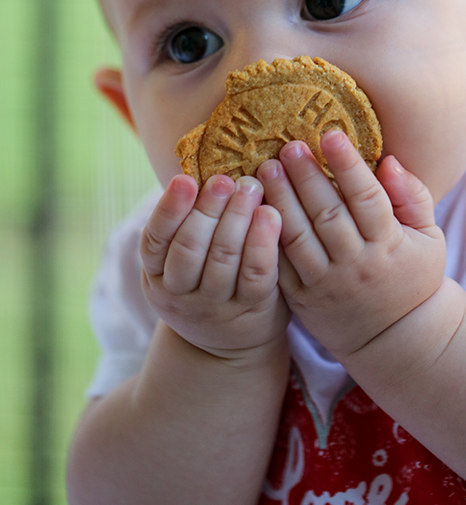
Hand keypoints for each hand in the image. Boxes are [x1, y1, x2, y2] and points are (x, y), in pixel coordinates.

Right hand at [140, 174, 289, 357]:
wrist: (230, 342)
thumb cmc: (207, 279)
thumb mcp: (184, 259)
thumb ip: (190, 220)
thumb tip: (206, 162)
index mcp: (156, 274)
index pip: (155, 239)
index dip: (170, 208)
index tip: (185, 179)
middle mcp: (179, 294)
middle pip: (190, 247)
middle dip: (208, 209)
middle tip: (226, 179)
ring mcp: (215, 307)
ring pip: (224, 258)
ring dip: (237, 218)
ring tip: (251, 187)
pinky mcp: (251, 311)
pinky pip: (257, 274)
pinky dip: (263, 243)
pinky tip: (272, 214)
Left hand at [256, 130, 445, 359]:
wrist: (396, 339)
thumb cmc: (414, 276)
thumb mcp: (429, 238)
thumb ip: (413, 197)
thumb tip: (389, 160)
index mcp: (389, 244)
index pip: (366, 198)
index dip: (348, 165)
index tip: (331, 134)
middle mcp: (356, 264)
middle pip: (327, 214)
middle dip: (306, 176)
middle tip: (288, 145)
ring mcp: (326, 283)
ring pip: (298, 236)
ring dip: (280, 200)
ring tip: (267, 168)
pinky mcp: (303, 299)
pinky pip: (281, 265)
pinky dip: (266, 236)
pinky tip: (255, 208)